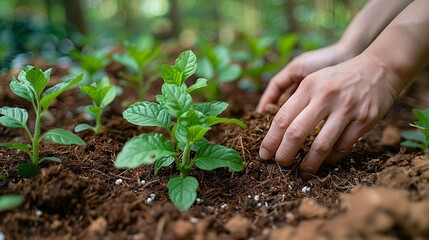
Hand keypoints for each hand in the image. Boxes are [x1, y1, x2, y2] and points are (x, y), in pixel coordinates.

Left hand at [258, 53, 401, 176]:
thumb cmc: (340, 78)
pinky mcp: (365, 119)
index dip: (270, 140)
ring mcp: (346, 108)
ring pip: (321, 145)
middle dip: (284, 155)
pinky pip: (343, 147)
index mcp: (309, 86)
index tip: (264, 155)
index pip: (282, 118)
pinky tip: (325, 161)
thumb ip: (298, 101)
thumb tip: (277, 131)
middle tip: (280, 165)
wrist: (380, 68)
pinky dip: (331, 158)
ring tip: (302, 172)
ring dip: (309, 164)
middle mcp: (326, 96)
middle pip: (296, 133)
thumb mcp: (315, 80)